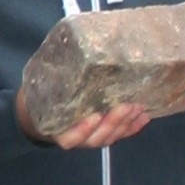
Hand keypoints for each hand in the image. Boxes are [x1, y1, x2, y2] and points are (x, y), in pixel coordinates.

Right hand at [17, 87, 151, 149]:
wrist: (39, 112)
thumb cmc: (41, 96)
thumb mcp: (41, 86)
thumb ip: (51, 77)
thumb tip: (63, 46)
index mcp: (57, 129)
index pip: (69, 138)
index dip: (82, 131)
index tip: (94, 116)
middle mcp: (76, 137)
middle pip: (96, 138)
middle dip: (113, 123)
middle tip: (126, 106)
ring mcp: (90, 137)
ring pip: (109, 137)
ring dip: (125, 124)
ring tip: (138, 108)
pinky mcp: (103, 133)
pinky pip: (119, 135)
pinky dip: (133, 128)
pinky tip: (145, 116)